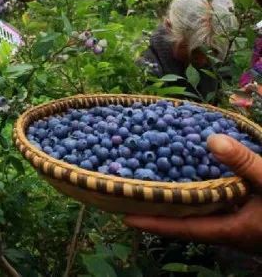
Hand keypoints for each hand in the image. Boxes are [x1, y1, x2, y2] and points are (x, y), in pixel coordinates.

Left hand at [124, 134, 261, 252]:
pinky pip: (216, 207)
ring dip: (179, 200)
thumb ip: (244, 162)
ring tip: (153, 184)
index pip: (181, 228)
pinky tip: (192, 178)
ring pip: (200, 214)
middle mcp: (229, 231)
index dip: (152, 223)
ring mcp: (238, 226)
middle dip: (158, 210)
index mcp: (229, 230)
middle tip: (130, 195)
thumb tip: (211, 139)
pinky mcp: (247, 218)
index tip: (125, 216)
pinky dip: (200, 194)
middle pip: (184, 222)